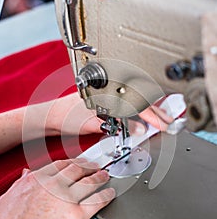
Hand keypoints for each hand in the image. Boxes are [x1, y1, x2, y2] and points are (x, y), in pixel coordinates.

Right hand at [0, 159, 113, 218]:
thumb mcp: (10, 197)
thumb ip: (22, 183)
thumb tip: (26, 174)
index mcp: (38, 179)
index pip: (61, 165)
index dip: (73, 162)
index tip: (77, 163)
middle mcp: (54, 185)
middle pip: (78, 170)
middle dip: (89, 167)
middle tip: (95, 167)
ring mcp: (67, 198)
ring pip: (90, 182)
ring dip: (100, 177)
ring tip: (105, 176)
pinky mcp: (77, 215)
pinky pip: (98, 201)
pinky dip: (106, 195)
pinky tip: (110, 194)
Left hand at [46, 92, 173, 136]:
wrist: (51, 115)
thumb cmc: (65, 115)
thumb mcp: (92, 123)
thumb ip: (117, 126)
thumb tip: (139, 129)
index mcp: (106, 91)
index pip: (135, 104)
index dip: (152, 115)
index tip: (162, 124)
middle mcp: (108, 89)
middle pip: (139, 99)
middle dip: (156, 111)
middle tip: (167, 121)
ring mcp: (107, 93)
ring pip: (134, 99)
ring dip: (149, 109)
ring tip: (161, 117)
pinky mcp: (105, 98)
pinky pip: (127, 101)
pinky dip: (139, 108)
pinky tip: (144, 113)